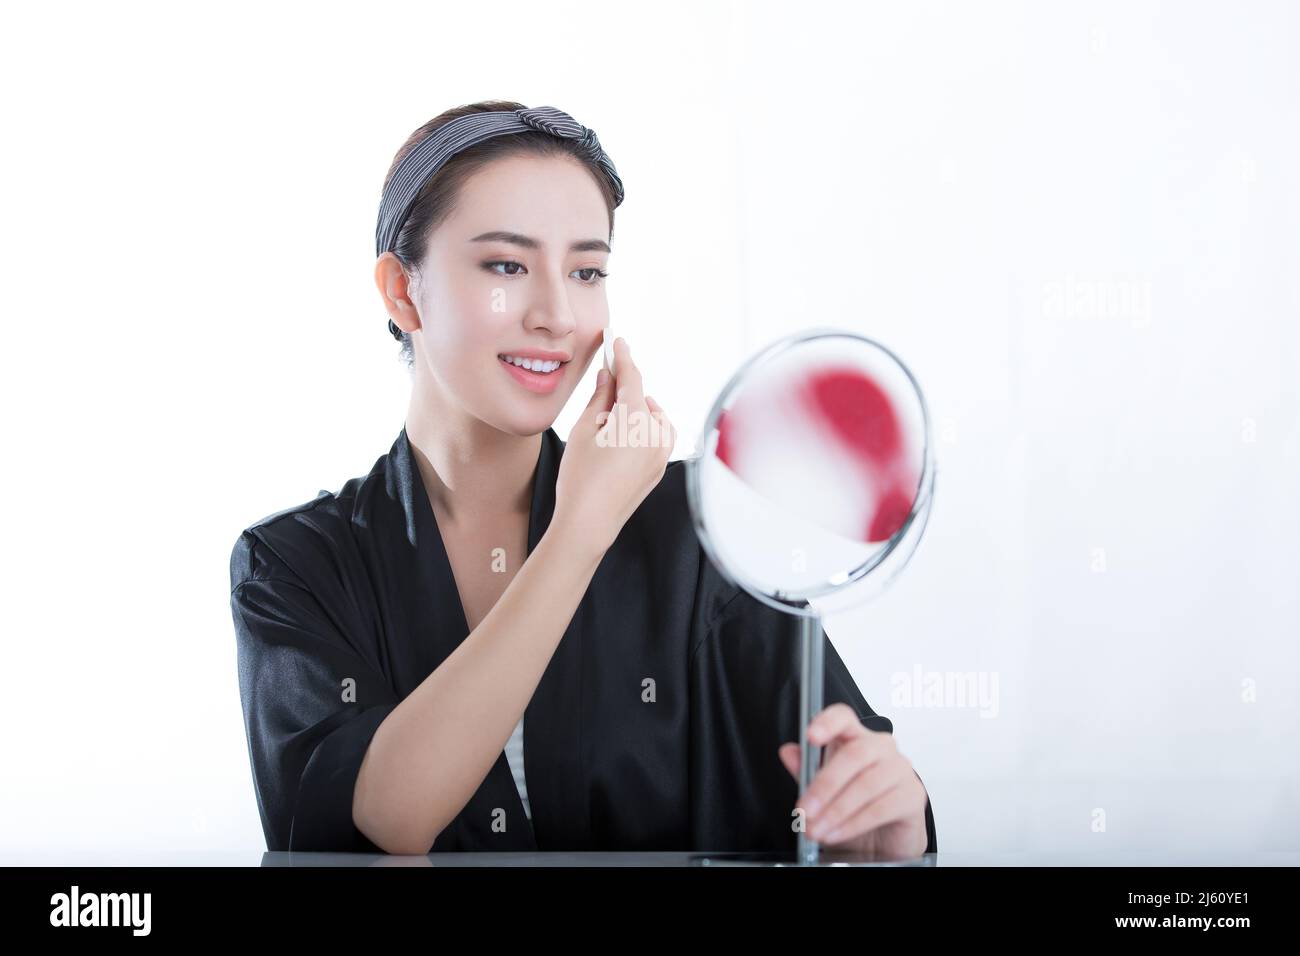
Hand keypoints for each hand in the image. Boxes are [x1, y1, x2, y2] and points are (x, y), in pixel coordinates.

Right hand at [552, 337, 675, 557]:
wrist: (590, 523)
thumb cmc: (580, 477)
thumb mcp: (583, 431)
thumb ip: (599, 398)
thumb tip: (607, 376)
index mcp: (635, 420)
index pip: (631, 377)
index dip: (622, 356)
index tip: (617, 339)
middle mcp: (656, 433)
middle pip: (641, 397)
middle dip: (624, 390)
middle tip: (603, 387)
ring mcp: (662, 452)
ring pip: (653, 417)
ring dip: (636, 410)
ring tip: (610, 422)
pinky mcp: (661, 467)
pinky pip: (657, 436)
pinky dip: (644, 429)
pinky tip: (622, 439)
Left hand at [778, 703, 928, 859]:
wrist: (885, 841)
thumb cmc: (856, 808)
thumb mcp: (825, 791)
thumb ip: (807, 770)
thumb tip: (788, 752)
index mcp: (856, 738)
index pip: (844, 718)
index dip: (828, 723)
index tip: (811, 737)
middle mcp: (881, 748)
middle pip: (854, 754)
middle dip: (825, 785)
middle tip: (805, 810)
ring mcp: (900, 769)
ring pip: (866, 783)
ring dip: (836, 810)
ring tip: (817, 829)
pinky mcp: (912, 796)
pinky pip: (881, 808)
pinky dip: (854, 824)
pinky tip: (837, 833)